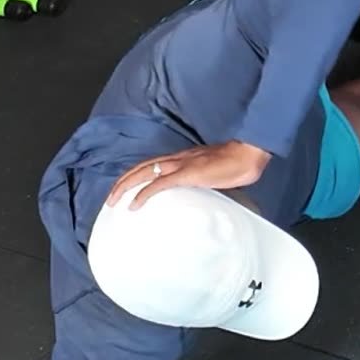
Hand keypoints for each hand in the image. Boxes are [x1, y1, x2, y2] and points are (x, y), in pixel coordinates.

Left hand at [106, 141, 272, 210]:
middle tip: (111, 198)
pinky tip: (134, 205)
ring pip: (143, 172)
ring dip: (125, 186)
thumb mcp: (216, 173)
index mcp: (184, 158)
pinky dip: (143, 194)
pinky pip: (158, 185)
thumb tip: (204, 192)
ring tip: (113, 201)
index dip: (137, 175)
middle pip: (141, 167)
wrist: (249, 155)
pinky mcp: (186, 174)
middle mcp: (178, 159)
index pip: (153, 164)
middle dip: (123, 181)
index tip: (127, 189)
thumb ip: (206, 181)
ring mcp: (181, 165)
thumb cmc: (239, 163)